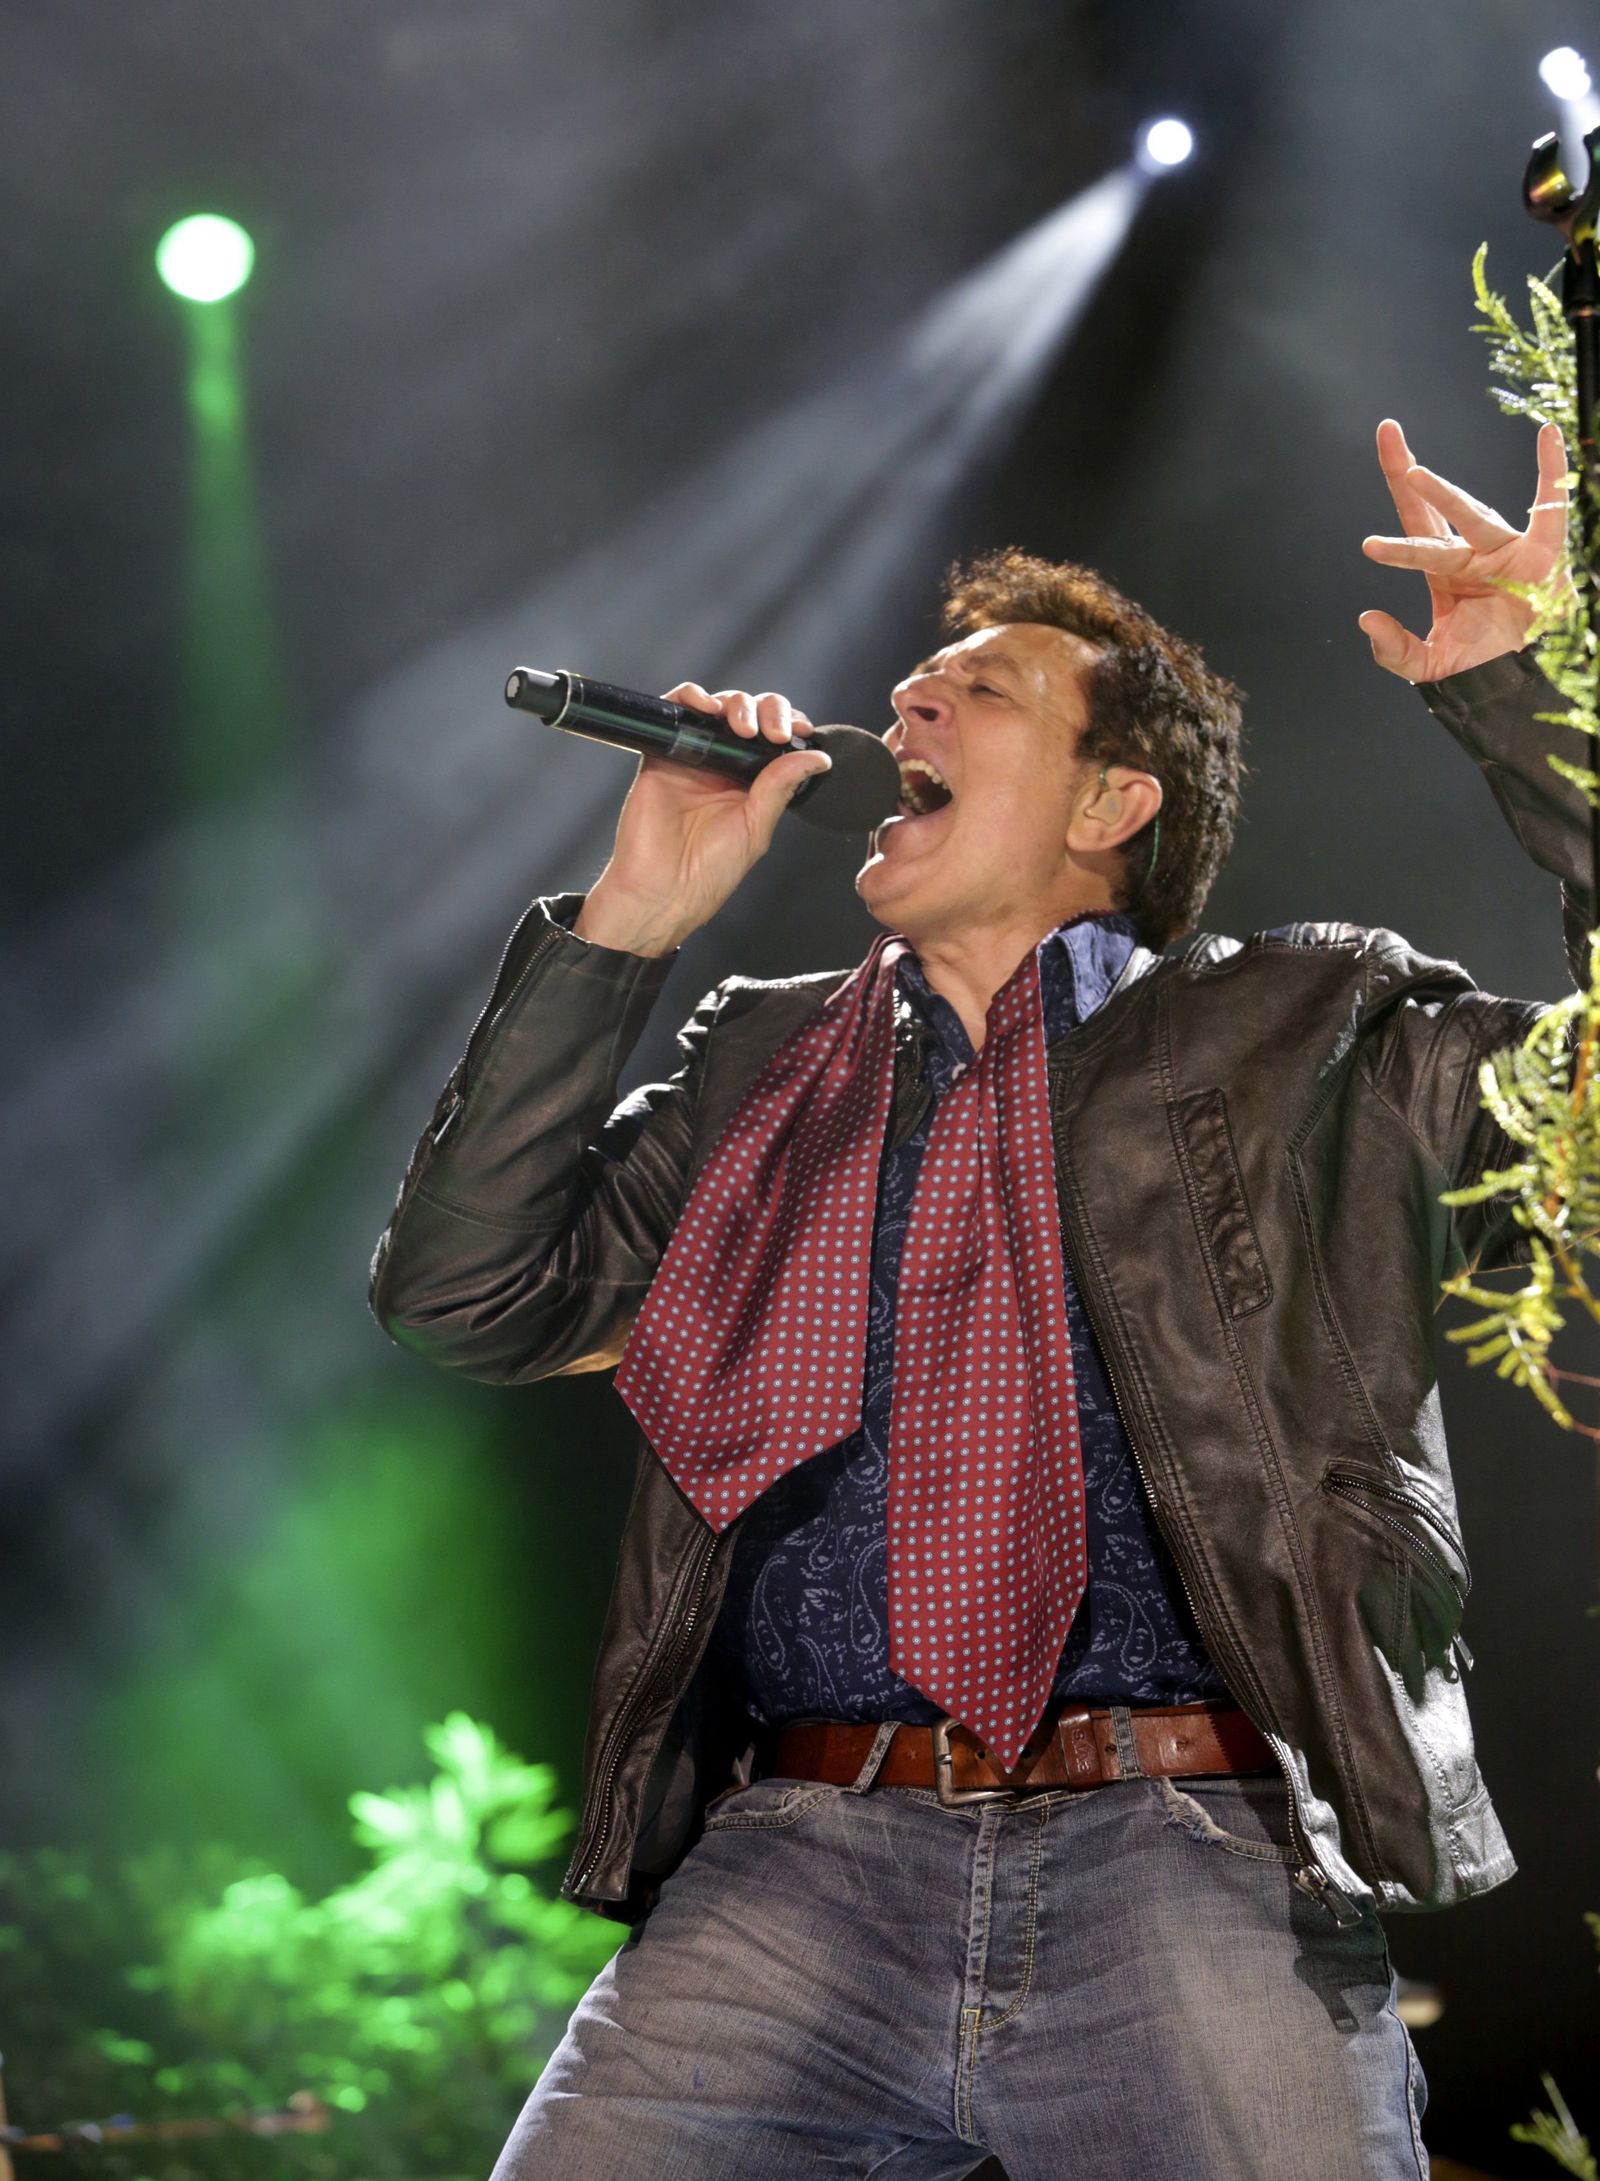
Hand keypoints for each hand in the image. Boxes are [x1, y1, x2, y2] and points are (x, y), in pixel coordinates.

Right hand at [573, 684, 830, 954]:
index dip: (790, 725)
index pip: (776, 738)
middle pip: (750, 715)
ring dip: (736, 704)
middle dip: (767, 711)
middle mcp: (723, 766)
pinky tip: (707, 708)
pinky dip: (691, 697)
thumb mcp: (756, 827)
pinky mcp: (661, 753)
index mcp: (751, 783)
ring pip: (718, 707)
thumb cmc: (708, 872)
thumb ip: (781, 786)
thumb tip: (818, 756)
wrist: (662, 890)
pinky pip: (675, 711)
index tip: (802, 731)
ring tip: (743, 726)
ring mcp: (692, 757)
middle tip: (772, 733)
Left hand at [1358, 418, 1569, 681]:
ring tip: (1415, 476)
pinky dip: (1553, 472)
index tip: (1382, 451)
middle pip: (1434, 510)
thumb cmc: (1480, 662)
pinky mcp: (1542, 553)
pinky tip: (1547, 435)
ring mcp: (1505, 550)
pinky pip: (1550, 510)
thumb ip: (1394, 649)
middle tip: (1389, 439)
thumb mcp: (1427, 664)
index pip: (1414, 526)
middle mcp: (1471, 553)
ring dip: (1444, 497)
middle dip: (1408, 476)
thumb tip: (1366, 618)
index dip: (1397, 491)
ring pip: (1472, 518)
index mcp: (1445, 570)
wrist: (1519, 678)